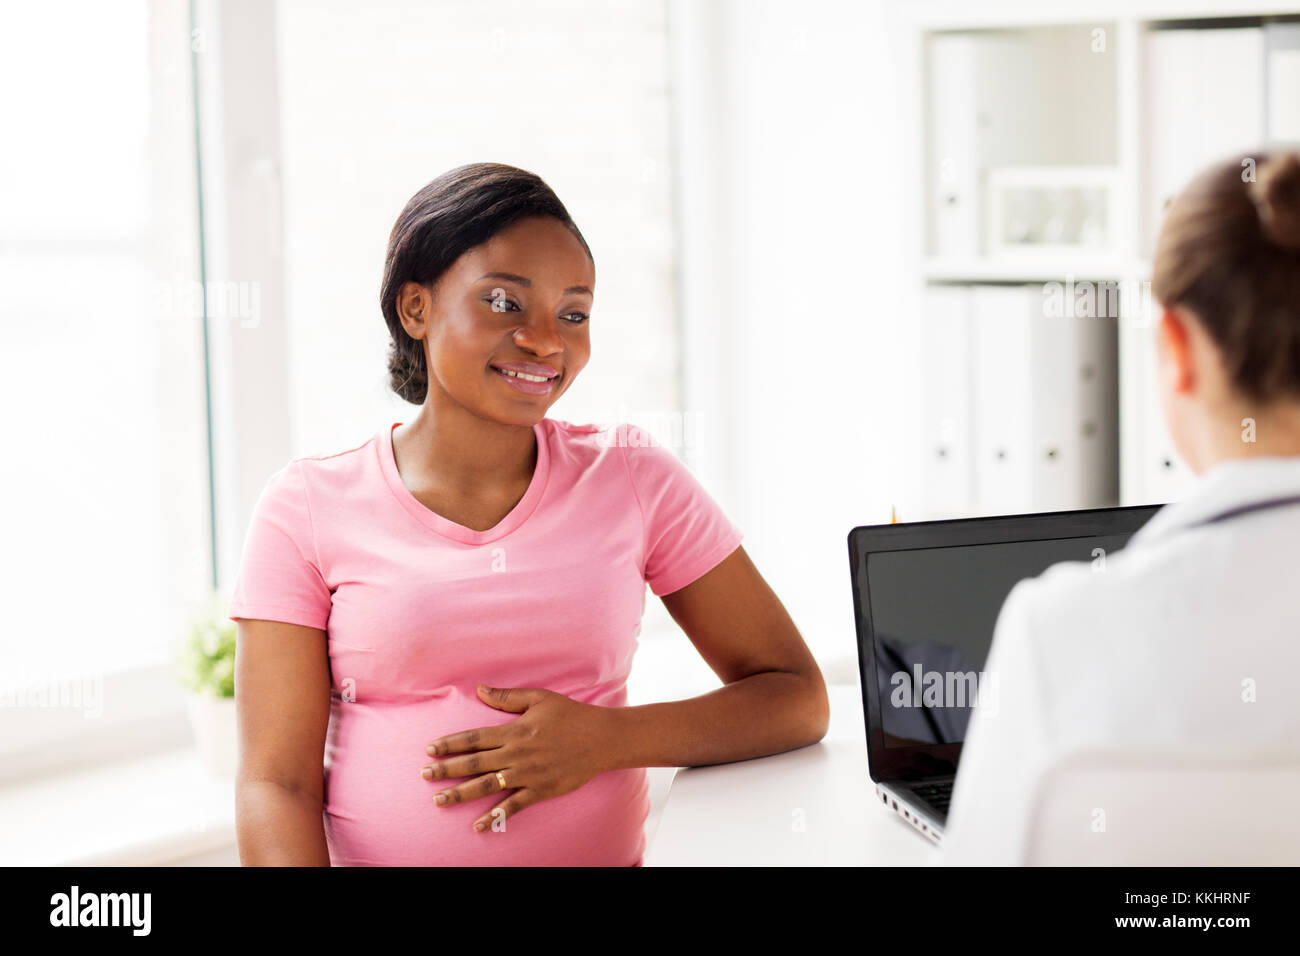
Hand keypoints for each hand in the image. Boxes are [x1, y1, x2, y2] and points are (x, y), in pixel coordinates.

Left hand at [422, 684, 617, 832]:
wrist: (601, 739)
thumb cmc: (571, 715)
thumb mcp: (539, 698)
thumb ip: (507, 697)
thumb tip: (479, 690)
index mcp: (514, 731)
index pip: (474, 738)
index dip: (450, 744)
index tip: (430, 749)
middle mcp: (516, 754)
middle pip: (474, 763)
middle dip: (446, 769)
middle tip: (424, 775)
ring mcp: (528, 774)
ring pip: (487, 786)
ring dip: (461, 794)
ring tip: (439, 801)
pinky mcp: (541, 790)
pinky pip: (513, 807)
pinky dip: (495, 817)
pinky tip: (478, 826)